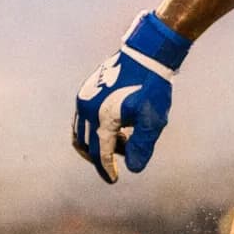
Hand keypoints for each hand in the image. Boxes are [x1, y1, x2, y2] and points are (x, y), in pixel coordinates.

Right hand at [72, 12, 190, 183]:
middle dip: (100, 157)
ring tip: (123, 142)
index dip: (107, 169)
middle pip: (85, 145)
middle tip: (117, 163)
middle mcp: (86, 109)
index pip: (100, 153)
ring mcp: (84, 98)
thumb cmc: (152, 87)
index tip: (114, 180)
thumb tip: (133, 169)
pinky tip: (119, 126)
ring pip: (81, 131)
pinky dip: (95, 129)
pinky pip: (83, 118)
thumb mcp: (152, 120)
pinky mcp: (86, 89)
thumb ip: (142, 146)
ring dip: (98, 143)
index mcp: (101, 119)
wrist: (145, 54)